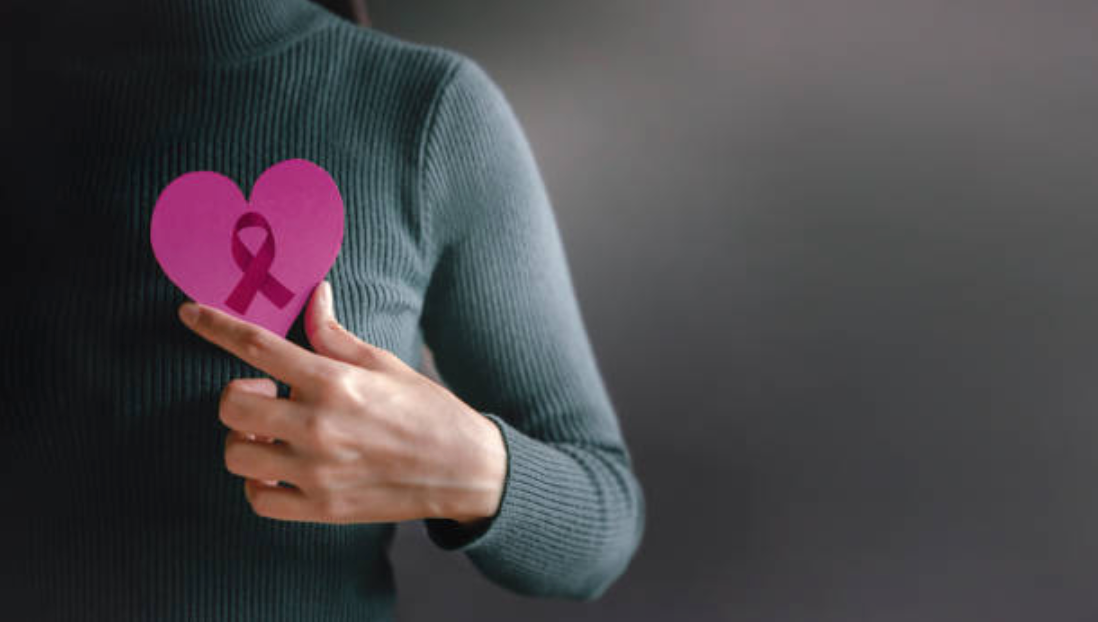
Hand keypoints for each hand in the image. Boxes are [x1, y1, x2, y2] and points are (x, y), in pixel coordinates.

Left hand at [176, 281, 506, 525]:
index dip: (214, 325)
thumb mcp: (384, 363)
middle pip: (230, 406)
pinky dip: (260, 484)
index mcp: (334, 382)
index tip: (189, 313)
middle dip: (238, 396)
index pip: (256, 347)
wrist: (464, 470)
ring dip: (247, 440)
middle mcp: (318, 426)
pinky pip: (258, 499)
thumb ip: (336, 336)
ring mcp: (316, 472)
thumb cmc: (426, 410)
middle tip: (266, 395)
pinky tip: (280, 470)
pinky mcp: (320, 507)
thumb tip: (314, 297)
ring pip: (237, 455)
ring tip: (276, 435)